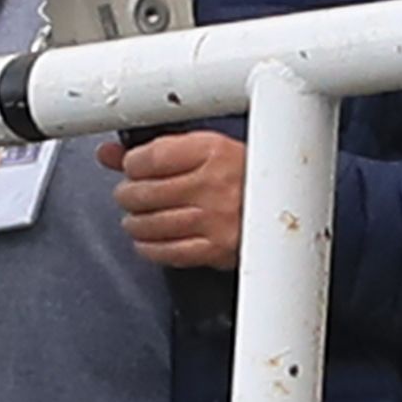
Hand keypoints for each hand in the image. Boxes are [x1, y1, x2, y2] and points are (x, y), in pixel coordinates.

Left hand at [104, 130, 248, 269]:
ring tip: (137, 218)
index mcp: (214, 151)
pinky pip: (168, 252)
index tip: (131, 167)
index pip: (150, 157)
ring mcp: (216, 219)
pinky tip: (148, 240)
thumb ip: (157, 150)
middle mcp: (214, 184)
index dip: (131, 164)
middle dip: (128, 195)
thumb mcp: (208, 149)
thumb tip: (108, 153)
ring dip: (135, 222)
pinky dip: (150, 248)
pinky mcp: (218, 249)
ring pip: (151, 223)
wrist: (293, 203)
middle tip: (129, 194)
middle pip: (145, 192)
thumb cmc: (251, 175)